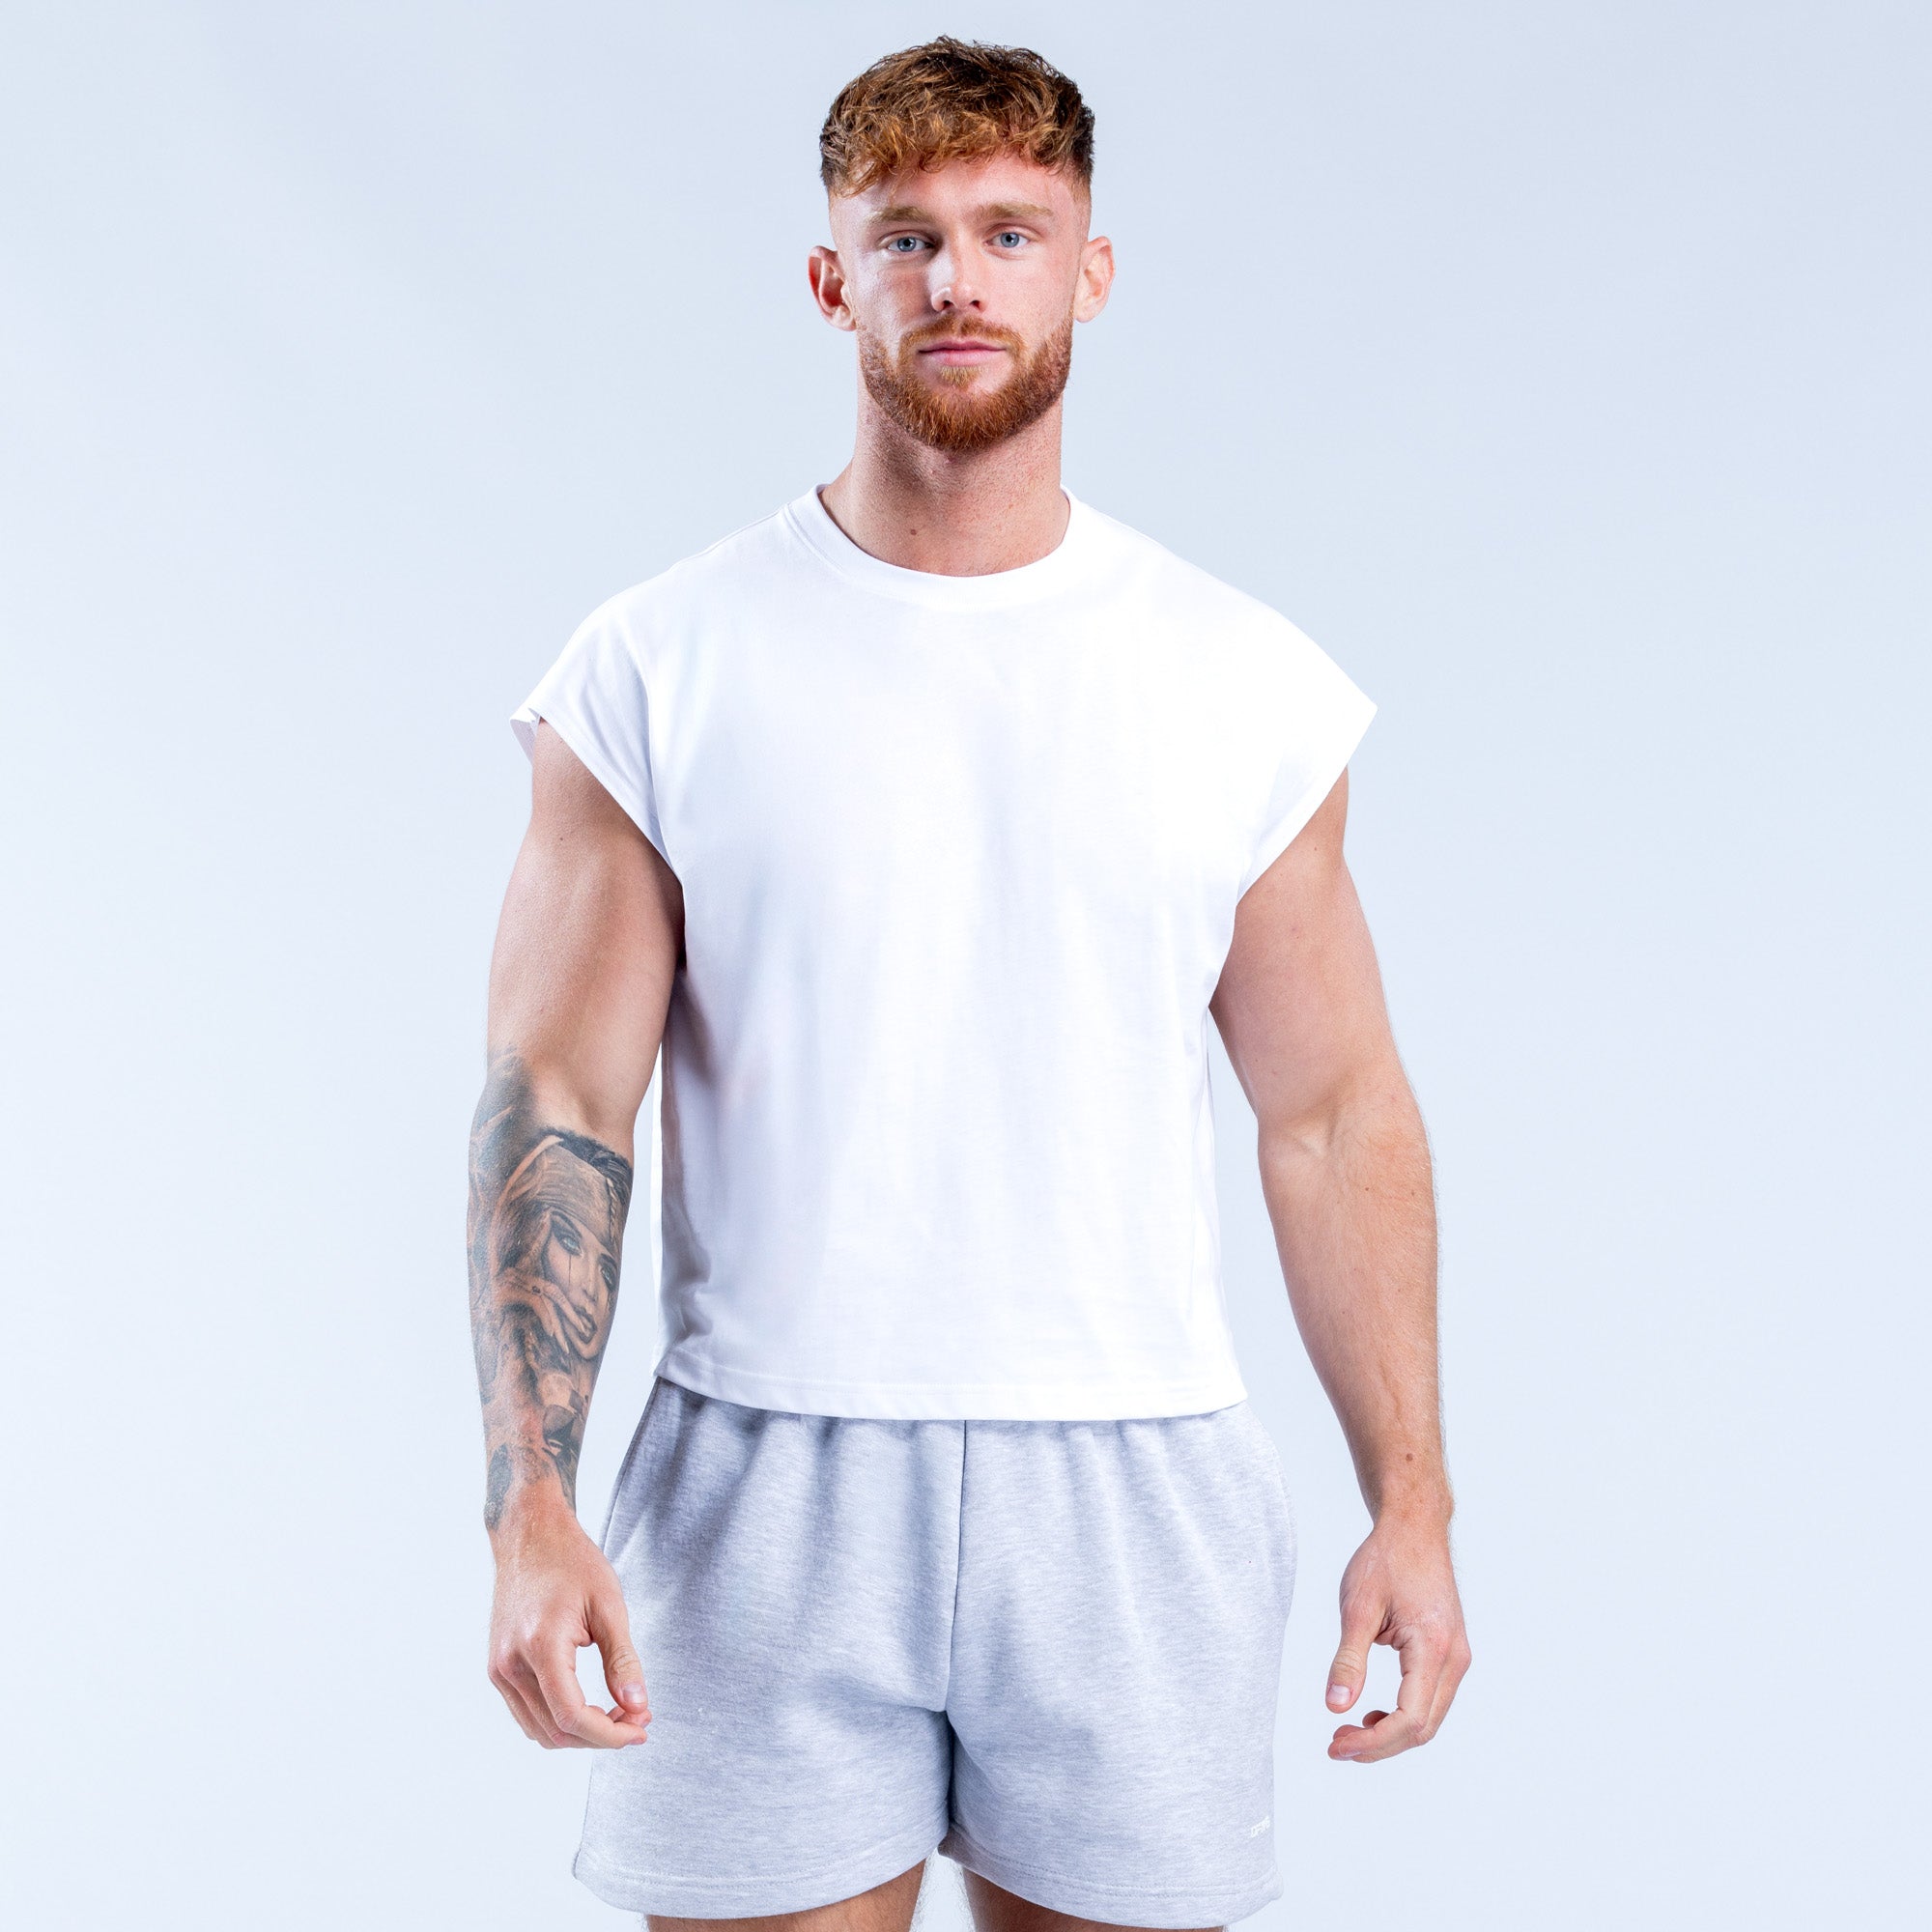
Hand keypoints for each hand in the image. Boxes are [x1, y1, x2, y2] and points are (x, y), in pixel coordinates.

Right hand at [487, 1498, 650, 1748]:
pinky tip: (590, 1705)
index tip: (642, 1728)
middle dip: (601, 1735)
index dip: (609, 1734)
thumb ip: (622, 1660)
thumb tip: (638, 1707)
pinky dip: (559, 1721)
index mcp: (540, 1646)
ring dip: (580, 1733)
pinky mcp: (497, 1668)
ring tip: (619, 1712)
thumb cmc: (571, 1561)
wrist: (529, 1535)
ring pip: (539, 1730)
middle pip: (556, 1731)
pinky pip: (527, 1714)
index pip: (571, 1716)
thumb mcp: (608, 1604)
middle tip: (639, 1717)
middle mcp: (510, 1665)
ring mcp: (499, 1669)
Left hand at [1324, 1509, 1469, 1762]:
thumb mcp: (1357, 1607)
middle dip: (1379, 1746)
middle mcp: (1455, 1659)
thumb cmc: (1385, 1560)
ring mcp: (1457, 1658)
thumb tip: (1335, 1707)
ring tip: (1349, 1732)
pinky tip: (1373, 1714)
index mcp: (1434, 1648)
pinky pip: (1431, 1700)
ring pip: (1430, 1719)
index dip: (1372, 1742)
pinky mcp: (1451, 1654)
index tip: (1335, 1745)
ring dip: (1392, 1735)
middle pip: (1422, 1728)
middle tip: (1336, 1745)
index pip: (1409, 1719)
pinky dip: (1404, 1716)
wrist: (1415, 1528)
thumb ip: (1348, 1660)